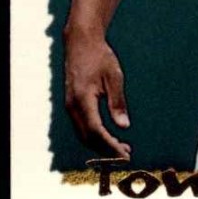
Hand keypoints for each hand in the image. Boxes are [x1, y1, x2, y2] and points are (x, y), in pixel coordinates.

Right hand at [64, 29, 131, 159]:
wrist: (80, 43)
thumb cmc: (100, 57)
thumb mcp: (114, 76)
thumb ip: (117, 102)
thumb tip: (124, 126)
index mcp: (82, 100)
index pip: (96, 131)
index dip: (110, 146)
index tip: (125, 154)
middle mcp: (72, 107)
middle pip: (88, 138)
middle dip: (107, 150)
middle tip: (127, 155)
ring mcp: (70, 107)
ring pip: (84, 135)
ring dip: (101, 145)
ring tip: (123, 148)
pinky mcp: (72, 105)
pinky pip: (82, 127)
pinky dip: (96, 136)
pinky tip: (110, 137)